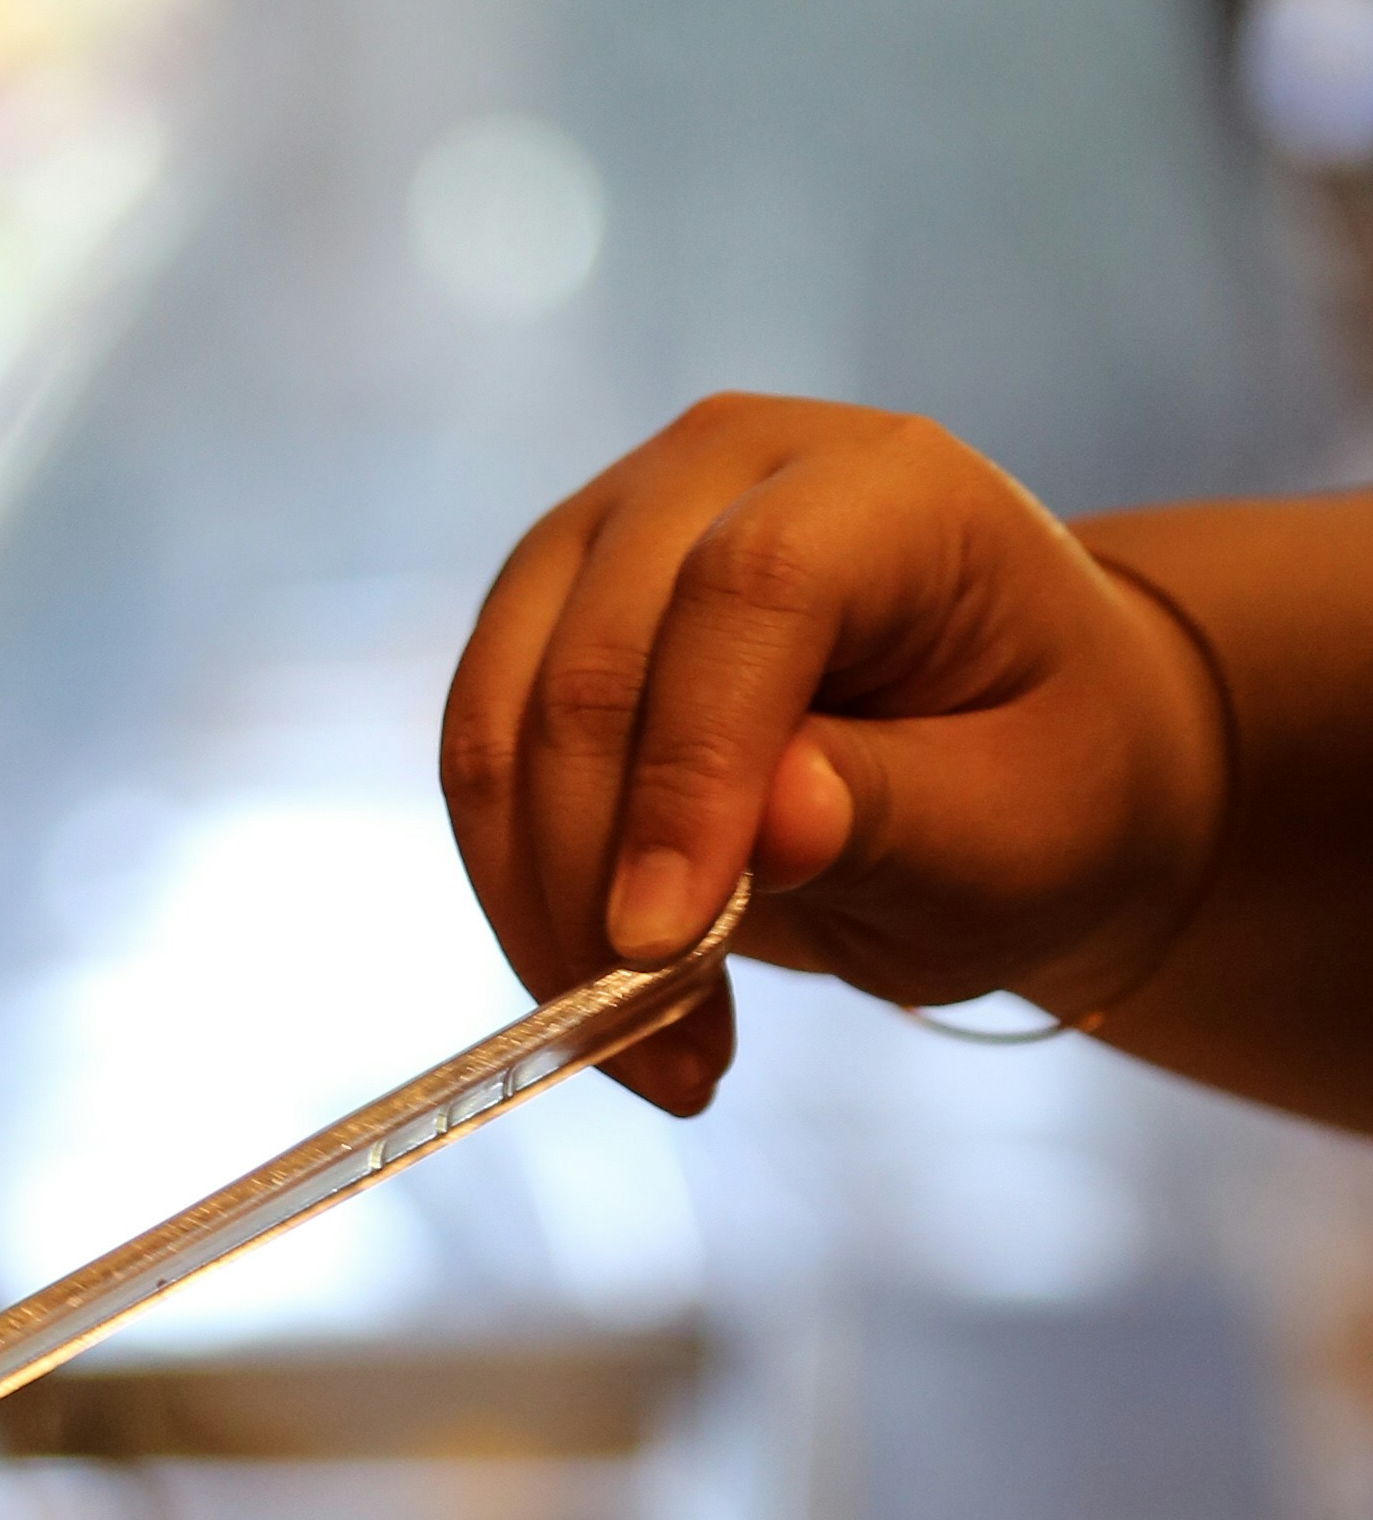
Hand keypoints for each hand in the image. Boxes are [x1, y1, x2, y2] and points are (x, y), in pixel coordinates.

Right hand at [439, 396, 1228, 1110]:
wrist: (1005, 756)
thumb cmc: (1038, 781)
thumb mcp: (1019, 827)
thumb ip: (898, 813)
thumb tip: (771, 823)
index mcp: (886, 485)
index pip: (748, 593)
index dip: (689, 773)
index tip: (662, 946)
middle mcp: (727, 468)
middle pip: (597, 660)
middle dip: (600, 880)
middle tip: (667, 1051)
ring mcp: (614, 528)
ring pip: (502, 719)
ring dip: (544, 908)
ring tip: (650, 1048)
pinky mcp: (546, 612)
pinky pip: (481, 763)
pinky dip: (522, 896)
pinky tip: (605, 998)